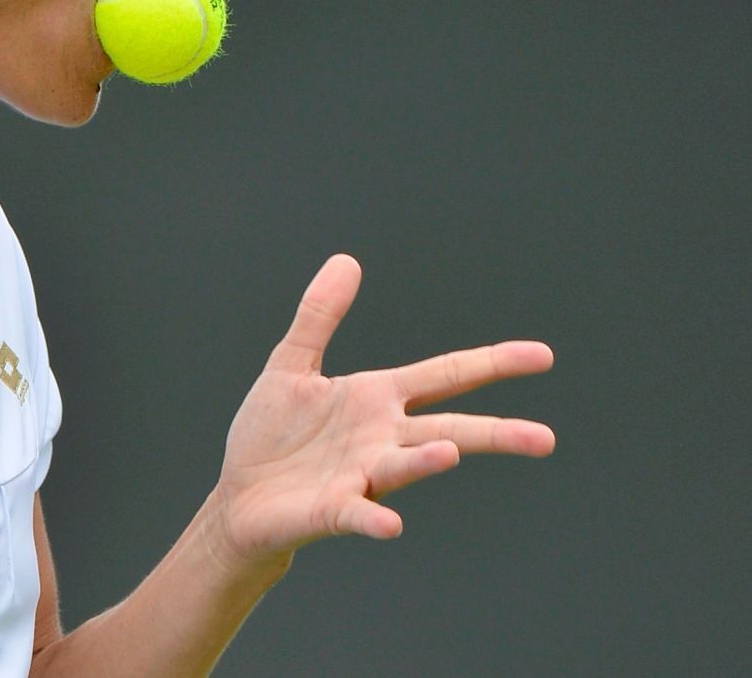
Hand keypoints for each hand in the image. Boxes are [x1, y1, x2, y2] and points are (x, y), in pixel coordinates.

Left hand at [211, 255, 554, 564]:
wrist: (237, 495)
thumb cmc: (273, 433)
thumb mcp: (292, 363)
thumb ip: (319, 315)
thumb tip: (346, 259)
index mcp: (378, 399)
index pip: (445, 376)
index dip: (491, 364)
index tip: (541, 355)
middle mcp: (382, 438)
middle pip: (449, 430)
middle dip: (495, 433)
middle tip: (545, 438)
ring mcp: (361, 476)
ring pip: (406, 466)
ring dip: (427, 460)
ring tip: (452, 453)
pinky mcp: (332, 510)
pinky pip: (359, 514)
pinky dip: (374, 518)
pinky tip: (391, 523)